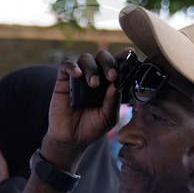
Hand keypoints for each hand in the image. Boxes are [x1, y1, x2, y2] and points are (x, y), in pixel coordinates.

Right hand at [41, 50, 126, 168]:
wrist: (72, 139)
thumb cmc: (92, 127)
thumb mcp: (108, 117)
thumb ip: (113, 101)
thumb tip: (116, 84)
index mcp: (109, 84)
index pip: (117, 66)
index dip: (123, 57)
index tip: (129, 53)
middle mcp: (95, 76)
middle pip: (102, 57)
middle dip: (109, 63)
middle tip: (112, 76)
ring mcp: (79, 77)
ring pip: (86, 59)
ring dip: (92, 68)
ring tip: (93, 84)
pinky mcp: (63, 80)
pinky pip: (66, 65)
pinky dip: (72, 66)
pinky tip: (77, 74)